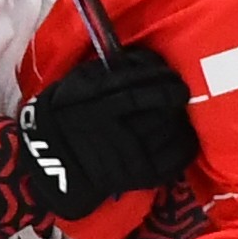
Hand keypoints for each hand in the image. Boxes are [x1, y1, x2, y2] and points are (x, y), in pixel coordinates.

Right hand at [17, 45, 198, 219]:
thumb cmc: (66, 114)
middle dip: (174, 99)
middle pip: (160, 111)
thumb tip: (144, 61)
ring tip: (180, 114)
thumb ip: (108, 71)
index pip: (140, 88)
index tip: (173, 78)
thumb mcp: (76, 83)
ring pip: (170, 133)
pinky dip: (185, 146)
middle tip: (178, 94)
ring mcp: (127, 157)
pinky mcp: (138, 177)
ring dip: (181, 121)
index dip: (163, 81)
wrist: (52, 161)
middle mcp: (114, 131)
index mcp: (97, 104)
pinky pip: (174, 161)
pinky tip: (184, 137)